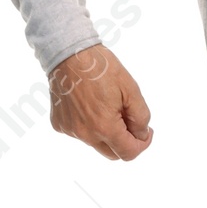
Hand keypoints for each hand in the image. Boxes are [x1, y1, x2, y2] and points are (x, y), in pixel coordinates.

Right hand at [48, 46, 152, 160]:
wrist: (69, 54)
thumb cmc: (101, 68)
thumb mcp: (131, 89)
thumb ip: (141, 117)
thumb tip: (141, 134)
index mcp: (104, 127)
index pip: (128, 153)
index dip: (142, 145)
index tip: (146, 132)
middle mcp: (85, 134)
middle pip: (112, 153)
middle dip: (125, 142)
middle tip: (129, 120)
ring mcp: (70, 130)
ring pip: (95, 143)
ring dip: (106, 133)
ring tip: (107, 106)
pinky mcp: (60, 124)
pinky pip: (80, 133)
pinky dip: (89, 125)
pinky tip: (89, 104)